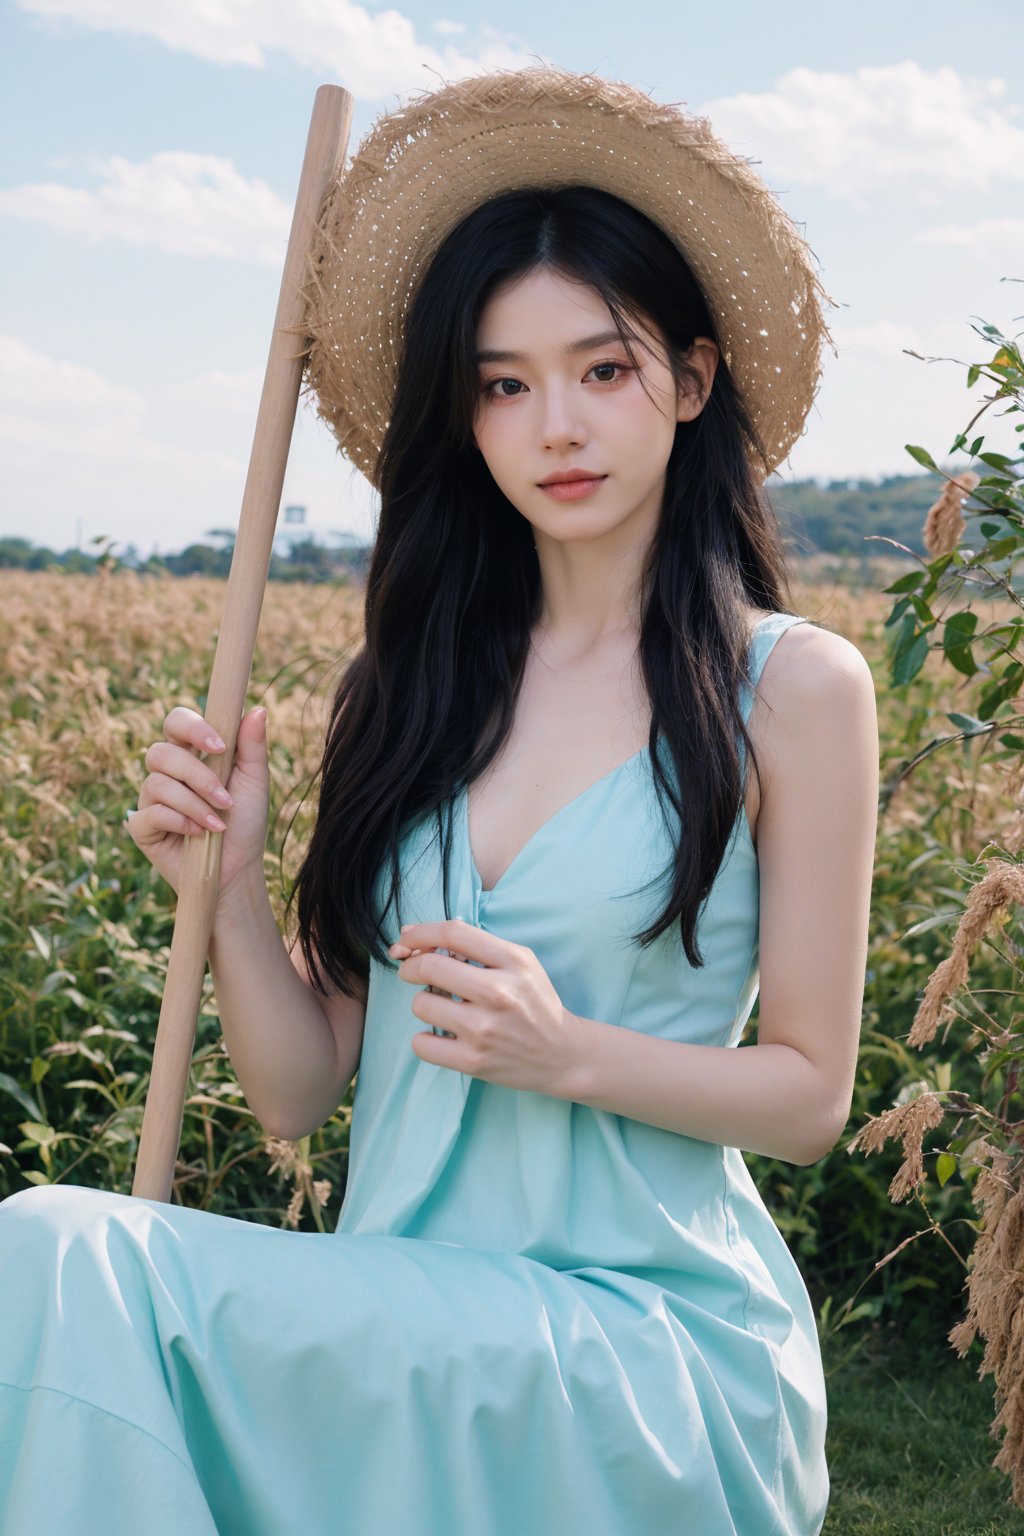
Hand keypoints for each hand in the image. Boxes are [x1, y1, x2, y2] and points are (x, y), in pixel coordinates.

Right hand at [127, 704, 269, 909]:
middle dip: (197, 775)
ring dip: (194, 804)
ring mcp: (151, 799)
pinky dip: (180, 822)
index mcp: (192, 754)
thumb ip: (253, 746)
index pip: (176, 722)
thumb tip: (257, 709)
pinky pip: (149, 813)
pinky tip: (199, 834)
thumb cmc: (246, 822)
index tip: (221, 746)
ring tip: (218, 823)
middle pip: (161, 752)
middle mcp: (167, 772)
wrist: (238, 869)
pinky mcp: (142, 826)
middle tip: (225, 798)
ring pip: (156, 783)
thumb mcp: (255, 782)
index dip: (192, 728)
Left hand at [389, 918, 584, 1098]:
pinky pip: (421, 1044)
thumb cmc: (535, 1003)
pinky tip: (442, 1036)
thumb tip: (413, 937)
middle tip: (412, 972)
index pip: (453, 933)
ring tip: (443, 1009)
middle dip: (410, 967)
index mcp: (512, 962)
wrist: (562, 1055)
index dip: (421, 932)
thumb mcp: (520, 963)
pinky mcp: (473, 1061)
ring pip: (421, 1004)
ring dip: (424, 1004)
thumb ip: (476, 946)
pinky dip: (425, 1039)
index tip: (408, 938)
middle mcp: (498, 993)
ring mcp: (484, 1029)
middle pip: (429, 967)